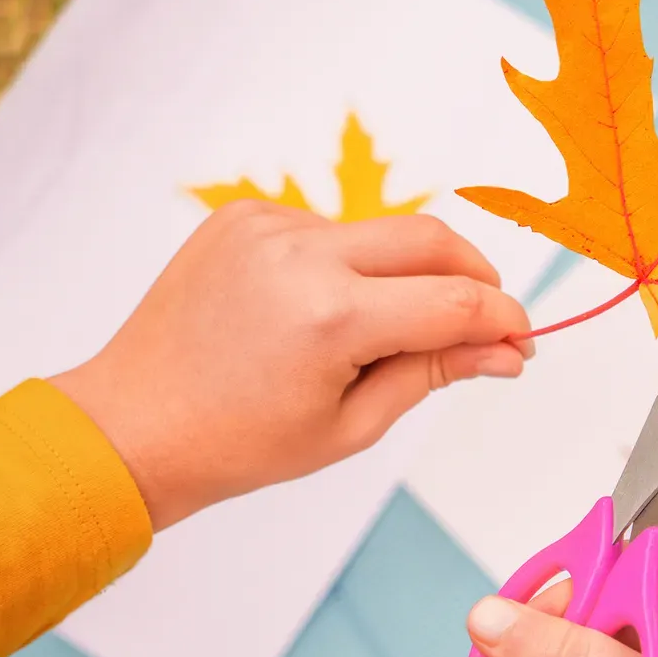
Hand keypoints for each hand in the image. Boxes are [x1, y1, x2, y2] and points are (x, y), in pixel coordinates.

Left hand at [53, 203, 531, 529]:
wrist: (135, 424)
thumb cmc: (239, 442)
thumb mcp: (353, 424)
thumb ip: (435, 372)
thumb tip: (505, 351)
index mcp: (332, 316)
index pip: (458, 301)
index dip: (505, 320)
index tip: (522, 342)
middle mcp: (301, 253)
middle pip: (432, 239)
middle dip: (475, 277)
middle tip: (488, 321)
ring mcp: (267, 225)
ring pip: (379, 233)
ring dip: (402, 275)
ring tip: (373, 336)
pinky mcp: (242, 214)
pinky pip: (326, 228)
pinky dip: (344, 264)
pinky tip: (314, 313)